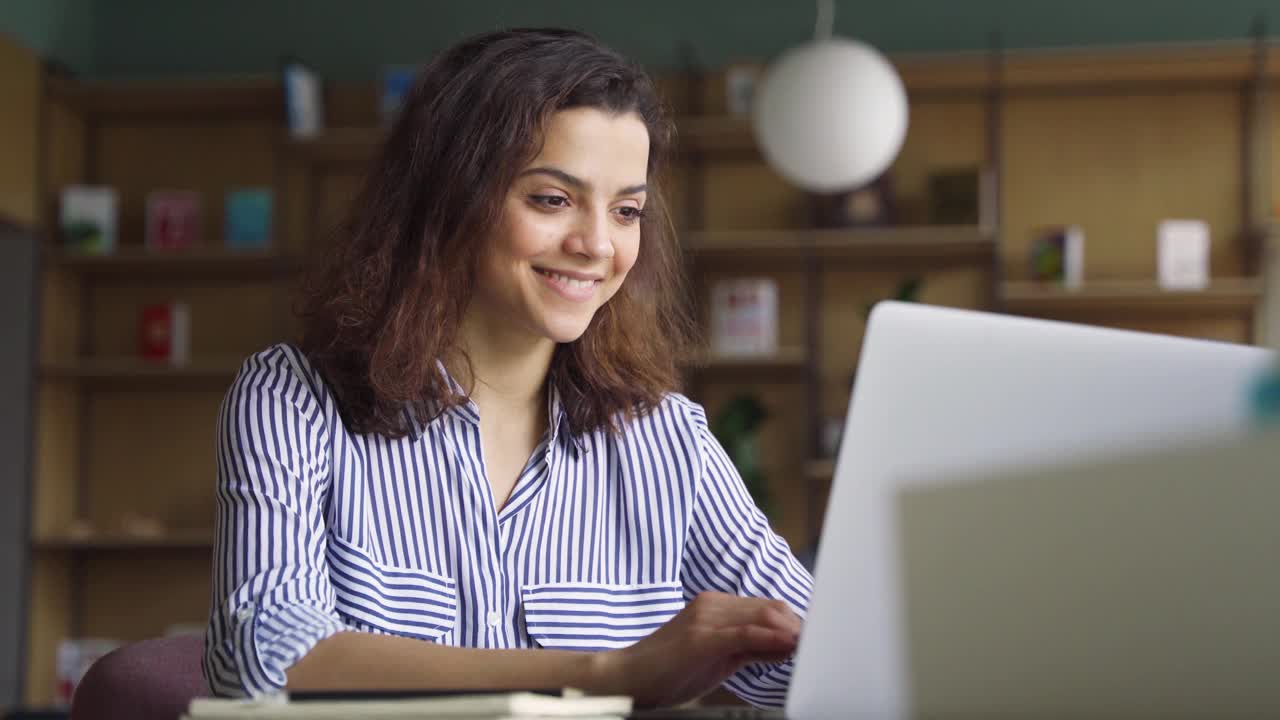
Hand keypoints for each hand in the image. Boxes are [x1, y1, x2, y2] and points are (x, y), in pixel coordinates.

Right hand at [593, 591, 801, 706]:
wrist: (631, 677)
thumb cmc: (671, 670)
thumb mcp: (718, 657)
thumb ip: (749, 647)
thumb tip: (786, 645)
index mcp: (714, 605)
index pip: (765, 606)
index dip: (792, 621)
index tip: (812, 638)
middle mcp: (712, 604)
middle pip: (769, 608)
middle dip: (797, 625)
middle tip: (820, 643)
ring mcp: (705, 618)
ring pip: (761, 616)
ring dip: (790, 630)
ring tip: (809, 645)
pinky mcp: (701, 637)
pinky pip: (745, 633)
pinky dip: (771, 638)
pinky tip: (788, 645)